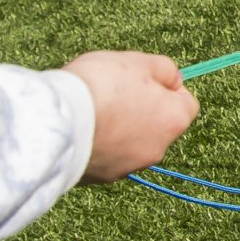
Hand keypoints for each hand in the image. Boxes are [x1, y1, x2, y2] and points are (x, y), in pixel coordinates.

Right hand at [62, 52, 199, 182]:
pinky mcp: (98, 178)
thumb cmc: (102, 86)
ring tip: (92, 109)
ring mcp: (126, 167)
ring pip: (129, 141)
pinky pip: (104, 155)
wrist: (54, 123)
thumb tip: (173, 80)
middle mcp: (157, 150)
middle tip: (114, 92)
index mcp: (174, 121)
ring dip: (117, 126)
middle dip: (140, 108)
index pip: (185, 104)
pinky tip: (79, 127)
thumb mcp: (139, 62)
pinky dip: (96, 141)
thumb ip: (164, 70)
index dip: (167, 88)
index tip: (144, 79)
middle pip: (156, 124)